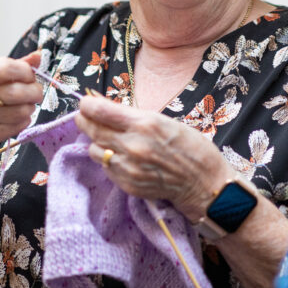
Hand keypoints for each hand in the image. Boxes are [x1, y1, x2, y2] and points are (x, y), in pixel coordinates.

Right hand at [0, 50, 43, 157]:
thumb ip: (16, 65)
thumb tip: (38, 56)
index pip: (6, 68)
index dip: (26, 72)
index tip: (31, 77)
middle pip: (15, 92)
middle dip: (34, 92)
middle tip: (36, 94)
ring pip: (19, 112)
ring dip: (29, 108)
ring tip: (25, 107)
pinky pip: (15, 127)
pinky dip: (23, 122)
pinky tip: (18, 119)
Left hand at [75, 94, 234, 222]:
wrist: (203, 182)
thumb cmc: (188, 146)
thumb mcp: (163, 121)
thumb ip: (132, 116)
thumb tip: (103, 107)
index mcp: (144, 123)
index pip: (99, 110)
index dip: (87, 105)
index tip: (86, 103)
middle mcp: (133, 145)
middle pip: (91, 129)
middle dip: (84, 120)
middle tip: (84, 117)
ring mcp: (128, 167)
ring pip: (94, 149)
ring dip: (97, 142)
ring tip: (110, 140)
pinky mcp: (127, 184)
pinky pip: (105, 167)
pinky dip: (108, 160)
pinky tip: (122, 157)